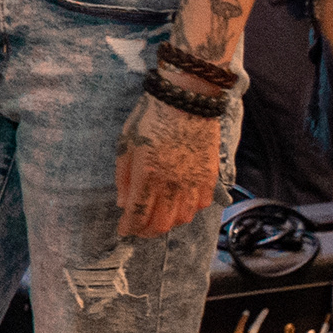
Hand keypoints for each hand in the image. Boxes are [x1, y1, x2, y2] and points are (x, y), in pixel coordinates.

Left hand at [115, 81, 225, 236]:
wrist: (186, 101)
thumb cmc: (151, 119)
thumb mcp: (127, 144)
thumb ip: (124, 178)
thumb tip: (123, 204)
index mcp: (148, 176)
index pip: (138, 215)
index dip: (128, 228)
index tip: (123, 229)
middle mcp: (172, 184)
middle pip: (160, 224)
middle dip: (146, 231)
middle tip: (138, 228)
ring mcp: (193, 183)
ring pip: (182, 219)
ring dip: (167, 223)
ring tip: (157, 218)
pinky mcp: (210, 177)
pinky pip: (201, 206)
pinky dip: (188, 211)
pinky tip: (179, 204)